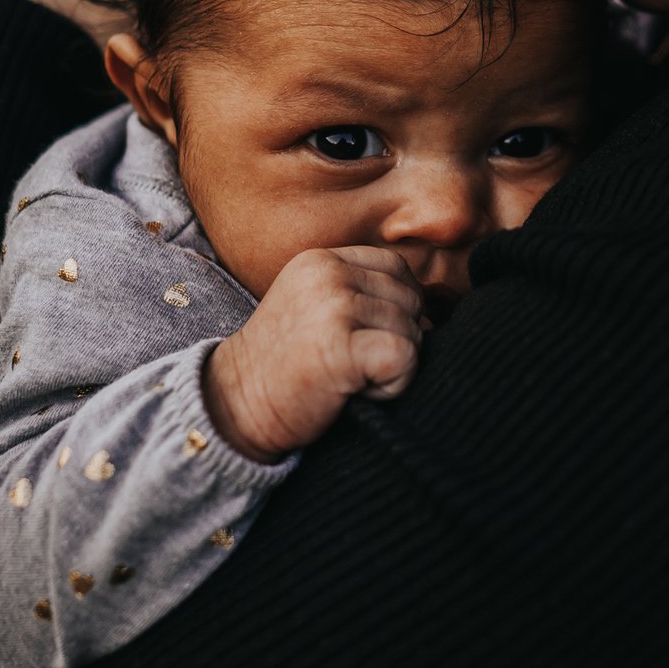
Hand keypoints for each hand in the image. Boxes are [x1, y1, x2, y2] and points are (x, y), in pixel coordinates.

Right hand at [202, 247, 425, 462]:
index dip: (398, 307)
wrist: (235, 407)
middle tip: (355, 365)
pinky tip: (357, 391)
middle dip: (397, 338)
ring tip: (349, 378)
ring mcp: (333, 306)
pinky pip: (404, 356)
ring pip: (412, 330)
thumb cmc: (286, 367)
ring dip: (393, 365)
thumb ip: (363, 295)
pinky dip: (393, 385)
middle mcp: (328, 273)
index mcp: (322, 259)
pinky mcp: (339, 345)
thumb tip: (433, 314)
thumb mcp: (316, 309)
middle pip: (410, 298)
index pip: (396, 268)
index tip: (366, 339)